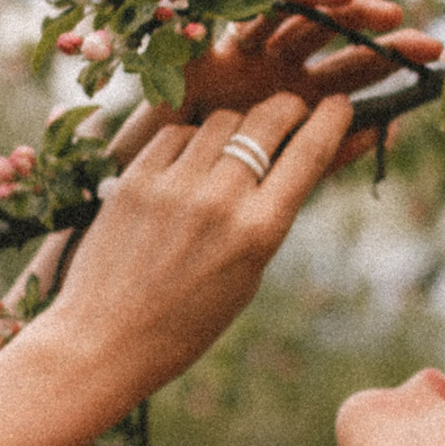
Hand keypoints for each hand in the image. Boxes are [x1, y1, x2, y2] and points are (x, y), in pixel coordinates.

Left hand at [35, 92, 354, 403]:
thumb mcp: (248, 274)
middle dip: (288, 107)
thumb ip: (272, 216)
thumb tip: (304, 162)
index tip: (339, 106)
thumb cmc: (188, 319)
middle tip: (291, 111)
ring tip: (233, 149)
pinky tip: (190, 162)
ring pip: (222, 120)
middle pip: (268, 119)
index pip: (309, 153)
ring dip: (237, 126)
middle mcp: (219, 201)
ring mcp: (173, 186)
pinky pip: (177, 133)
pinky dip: (191, 139)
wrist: (106, 339)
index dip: (332, 120)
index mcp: (258, 232)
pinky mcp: (134, 179)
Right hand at [176, 0, 438, 164]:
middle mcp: (278, 63)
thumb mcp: (288, 166)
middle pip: (326, 29)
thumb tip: (393, 128)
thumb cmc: (232, 180)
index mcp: (306, 91)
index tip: (432, 48)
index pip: (356, 64)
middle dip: (360, 17)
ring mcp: (241, 51)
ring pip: (279, 12)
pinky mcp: (199, 47)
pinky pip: (204, 8)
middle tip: (393, 14)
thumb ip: (334, 150)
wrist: (175, 193)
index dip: (393, 52)